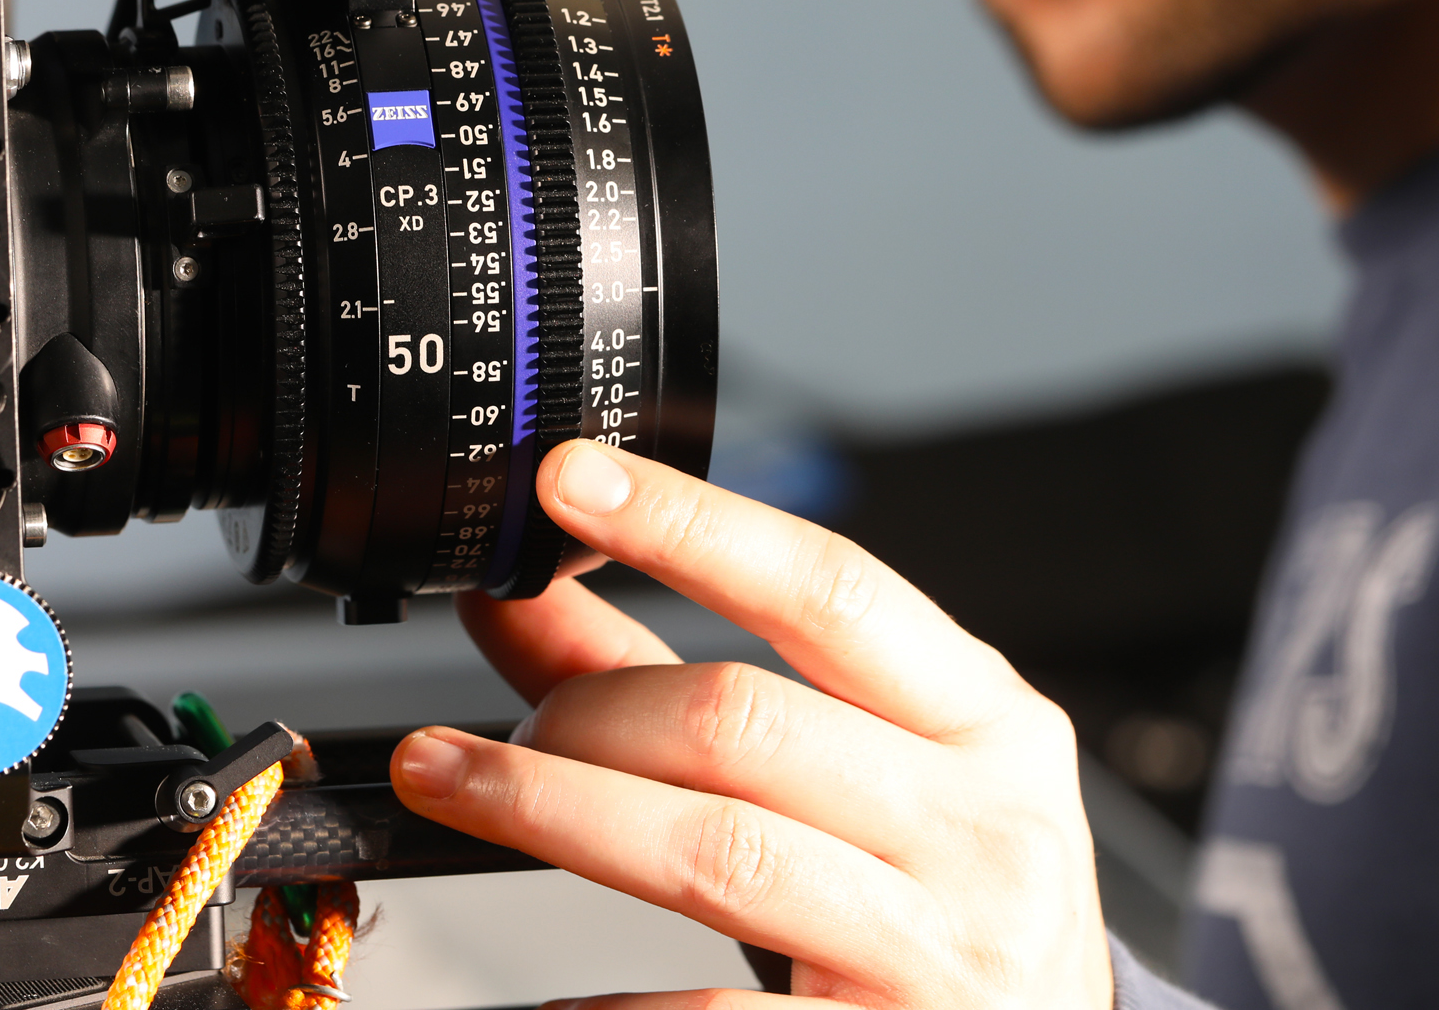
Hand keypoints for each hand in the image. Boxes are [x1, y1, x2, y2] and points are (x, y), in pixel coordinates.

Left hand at [390, 440, 1111, 1009]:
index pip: (828, 589)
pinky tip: (553, 988)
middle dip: (584, 708)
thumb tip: (521, 596)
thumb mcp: (862, 774)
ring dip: (551, 807)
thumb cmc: (945, 906)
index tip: (569, 481)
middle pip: (742, 719)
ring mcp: (944, 947)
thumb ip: (678, 681)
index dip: (689, 524)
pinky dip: (612, 997)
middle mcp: (985, 826)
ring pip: (714, 850)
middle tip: (490, 727)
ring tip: (452, 785)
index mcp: (985, 721)